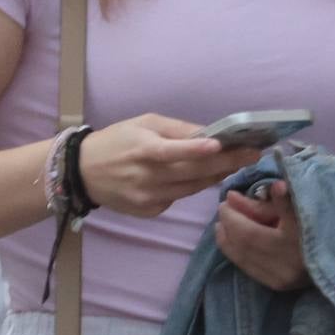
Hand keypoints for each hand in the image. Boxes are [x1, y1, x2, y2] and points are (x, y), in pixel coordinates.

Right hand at [78, 115, 266, 219]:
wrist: (81, 173)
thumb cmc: (117, 141)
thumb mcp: (144, 123)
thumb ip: (177, 129)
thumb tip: (210, 133)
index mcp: (142, 150)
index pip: (172, 151)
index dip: (196, 149)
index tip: (222, 144)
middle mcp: (145, 177)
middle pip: (192, 172)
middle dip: (227, 162)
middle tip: (253, 153)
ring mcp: (147, 197)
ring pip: (192, 188)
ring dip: (217, 175)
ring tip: (238, 162)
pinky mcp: (149, 211)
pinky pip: (179, 198)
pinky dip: (193, 186)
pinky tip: (204, 176)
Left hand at [214, 182, 307, 292]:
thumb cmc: (328, 224)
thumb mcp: (305, 207)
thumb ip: (276, 201)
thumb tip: (240, 195)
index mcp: (293, 241)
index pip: (249, 231)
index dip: (233, 216)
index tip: (227, 199)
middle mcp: (285, 264)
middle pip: (244, 245)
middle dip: (228, 226)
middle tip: (223, 209)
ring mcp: (281, 278)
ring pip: (243, 259)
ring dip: (228, 241)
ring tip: (221, 226)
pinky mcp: (280, 286)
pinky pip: (250, 269)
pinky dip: (237, 255)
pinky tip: (233, 244)